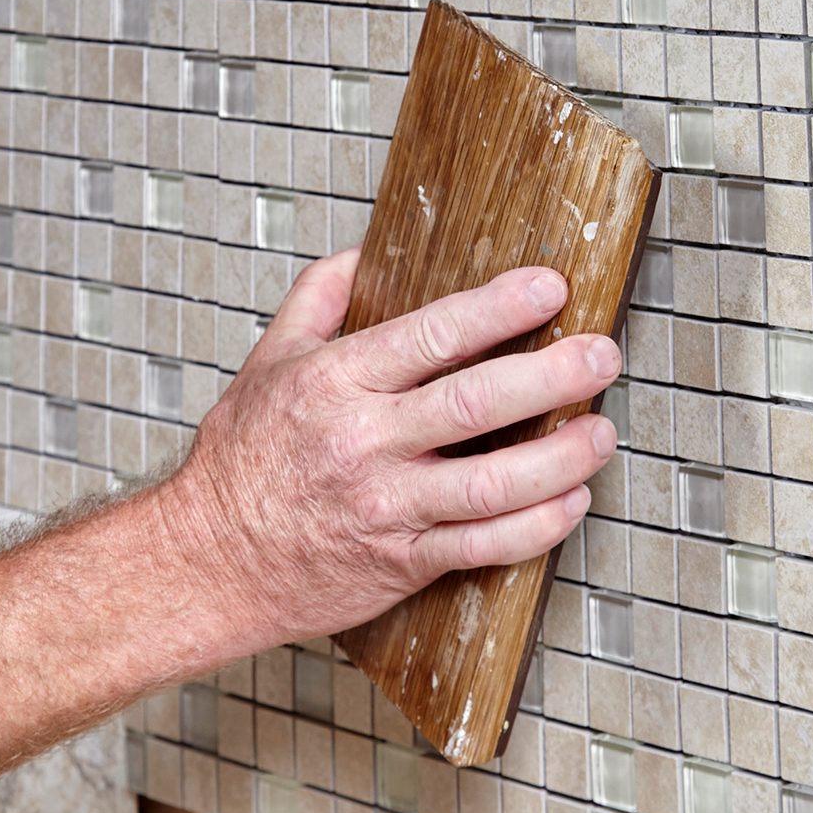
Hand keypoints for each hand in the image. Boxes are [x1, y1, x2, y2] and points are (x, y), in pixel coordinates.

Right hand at [162, 247, 621, 654]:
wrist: (210, 560)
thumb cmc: (242, 460)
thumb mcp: (268, 360)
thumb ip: (318, 297)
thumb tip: (368, 250)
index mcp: (336, 383)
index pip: (431, 335)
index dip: (498, 308)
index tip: (550, 286)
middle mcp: (365, 442)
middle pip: (475, 403)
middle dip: (552, 375)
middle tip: (602, 354)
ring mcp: (388, 507)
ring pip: (493, 484)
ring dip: (560, 457)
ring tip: (602, 432)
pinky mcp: (404, 561)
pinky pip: (483, 547)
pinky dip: (537, 527)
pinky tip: (571, 501)